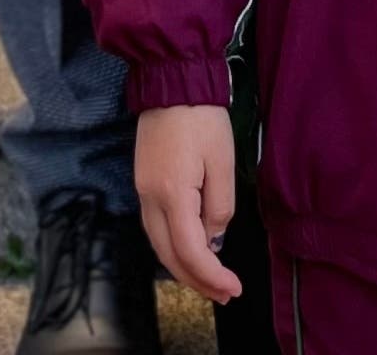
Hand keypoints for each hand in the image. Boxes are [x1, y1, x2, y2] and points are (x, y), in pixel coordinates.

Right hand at [133, 106, 243, 303]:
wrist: (171, 81)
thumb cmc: (202, 118)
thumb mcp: (222, 163)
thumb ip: (219, 208)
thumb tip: (212, 239)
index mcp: (172, 194)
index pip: (190, 251)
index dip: (211, 275)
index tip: (233, 287)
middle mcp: (150, 198)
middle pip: (169, 256)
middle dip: (197, 281)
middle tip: (225, 294)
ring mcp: (142, 191)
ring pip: (159, 245)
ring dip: (184, 268)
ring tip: (211, 281)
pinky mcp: (144, 183)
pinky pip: (156, 228)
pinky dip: (174, 247)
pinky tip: (192, 251)